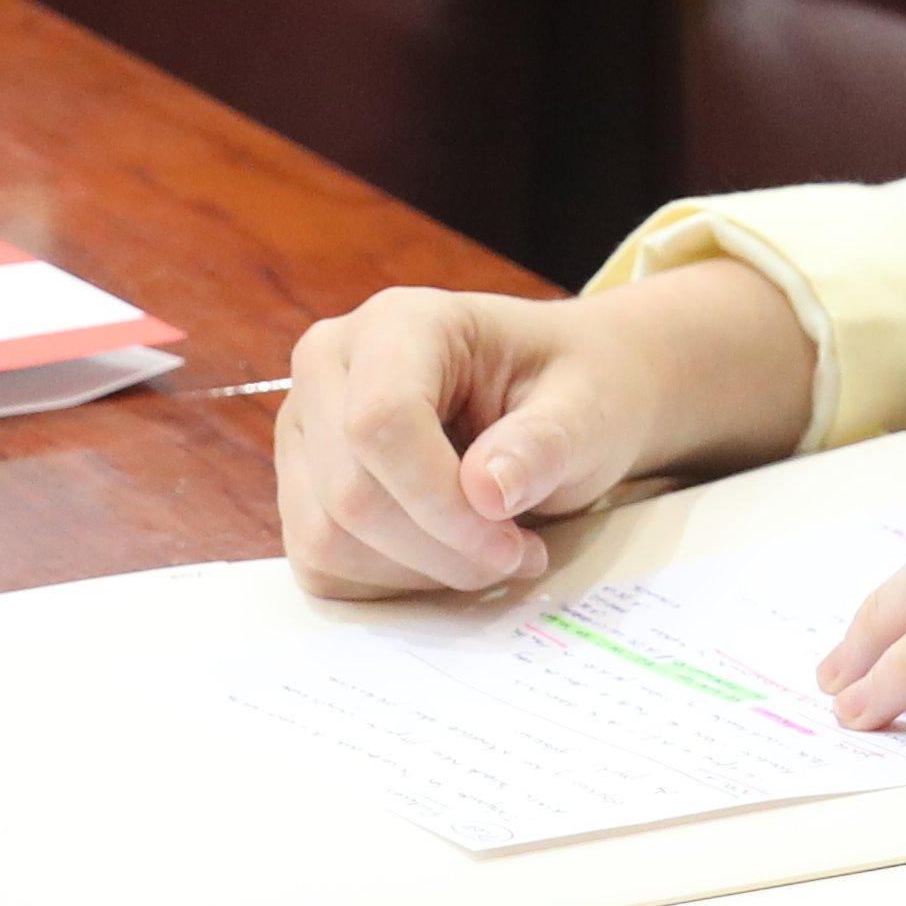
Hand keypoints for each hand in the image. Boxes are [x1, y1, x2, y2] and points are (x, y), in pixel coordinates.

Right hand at [271, 256, 815, 599]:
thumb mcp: (598, 407)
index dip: (439, 504)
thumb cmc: (597, 389)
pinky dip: (396, 582)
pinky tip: (457, 555)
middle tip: (519, 561)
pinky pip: (325, 566)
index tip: (513, 547)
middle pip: (346, 494)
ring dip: (418, 572)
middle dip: (437, 551)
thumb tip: (487, 491)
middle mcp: (330, 361)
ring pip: (326, 540)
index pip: (377, 425)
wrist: (583, 395)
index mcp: (397, 324)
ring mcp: (306, 426)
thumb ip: (548, 442)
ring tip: (498, 548)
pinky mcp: (307, 484)